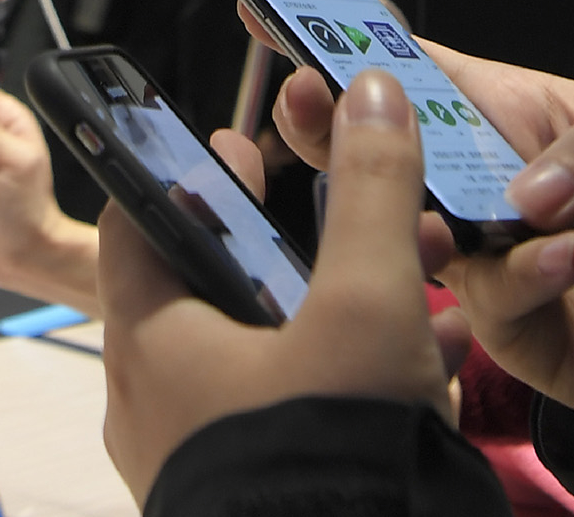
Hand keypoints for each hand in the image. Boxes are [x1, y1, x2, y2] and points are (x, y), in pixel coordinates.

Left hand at [98, 70, 469, 503]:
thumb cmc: (327, 460)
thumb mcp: (366, 304)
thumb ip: (371, 195)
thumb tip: (371, 98)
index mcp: (151, 341)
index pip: (137, 219)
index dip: (190, 170)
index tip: (247, 149)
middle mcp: (159, 403)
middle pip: (219, 286)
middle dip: (307, 245)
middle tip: (365, 215)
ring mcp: (205, 460)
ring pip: (272, 354)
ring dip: (347, 310)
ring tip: (427, 285)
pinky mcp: (252, 499)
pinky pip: (297, 417)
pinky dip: (357, 380)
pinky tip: (436, 367)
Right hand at [260, 12, 573, 424]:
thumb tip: (522, 196)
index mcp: (507, 112)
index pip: (408, 67)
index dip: (338, 37)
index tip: (265, 0)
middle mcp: (481, 183)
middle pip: (378, 154)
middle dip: (326, 127)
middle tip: (302, 103)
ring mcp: (487, 259)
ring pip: (409, 237)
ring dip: (421, 220)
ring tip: (469, 214)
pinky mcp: (512, 329)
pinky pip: (488, 309)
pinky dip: (523, 285)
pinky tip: (568, 260)